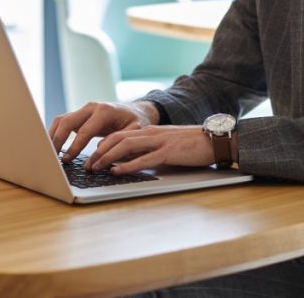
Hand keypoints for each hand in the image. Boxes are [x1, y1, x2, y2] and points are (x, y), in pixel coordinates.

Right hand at [48, 101, 157, 160]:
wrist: (136, 110)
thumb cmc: (136, 121)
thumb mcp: (135, 131)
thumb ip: (119, 140)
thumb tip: (100, 150)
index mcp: (104, 111)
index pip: (85, 130)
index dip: (75, 146)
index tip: (67, 160)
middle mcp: (92, 107)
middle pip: (67, 121)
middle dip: (57, 140)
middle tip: (52, 158)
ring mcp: (84, 109)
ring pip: (61, 120)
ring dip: (52, 136)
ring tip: (48, 153)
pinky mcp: (80, 115)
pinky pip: (63, 122)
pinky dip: (55, 133)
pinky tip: (52, 146)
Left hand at [85, 125, 215, 173]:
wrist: (215, 140)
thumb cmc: (192, 145)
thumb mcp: (166, 146)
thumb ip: (149, 151)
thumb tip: (131, 162)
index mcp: (150, 131)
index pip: (120, 134)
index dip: (103, 144)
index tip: (92, 156)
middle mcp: (151, 133)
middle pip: (117, 138)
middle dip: (99, 151)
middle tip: (88, 165)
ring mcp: (159, 141)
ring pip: (126, 145)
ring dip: (107, 157)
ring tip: (96, 167)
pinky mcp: (168, 152)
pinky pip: (144, 158)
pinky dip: (127, 165)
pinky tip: (117, 171)